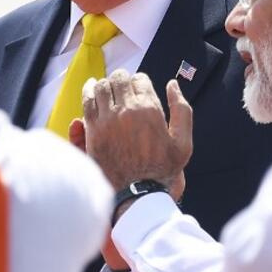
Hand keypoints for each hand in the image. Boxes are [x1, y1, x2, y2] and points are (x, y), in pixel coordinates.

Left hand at [80, 70, 191, 198]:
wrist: (137, 193)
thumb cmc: (162, 169)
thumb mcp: (183, 142)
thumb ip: (182, 110)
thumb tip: (173, 84)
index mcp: (149, 109)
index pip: (140, 79)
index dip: (140, 81)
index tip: (138, 87)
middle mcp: (126, 110)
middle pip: (119, 79)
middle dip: (122, 79)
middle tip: (122, 85)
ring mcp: (107, 119)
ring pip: (101, 87)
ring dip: (105, 83)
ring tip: (108, 87)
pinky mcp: (92, 130)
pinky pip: (87, 101)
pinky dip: (89, 92)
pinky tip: (92, 91)